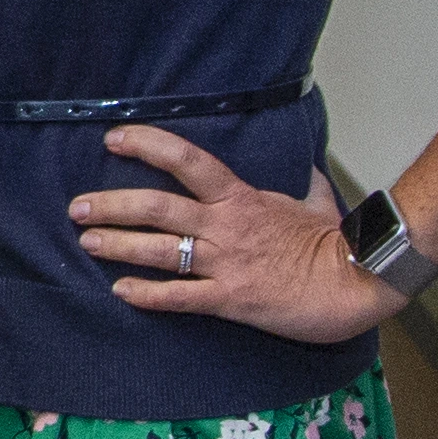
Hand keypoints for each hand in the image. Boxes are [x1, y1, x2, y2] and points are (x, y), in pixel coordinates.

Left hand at [69, 125, 408, 345]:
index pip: (186, 160)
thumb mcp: (317, 201)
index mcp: (241, 197)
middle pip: (156, 207)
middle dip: (111, 205)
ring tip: (86, 241)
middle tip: (78, 207)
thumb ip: (303, 183)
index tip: (114, 139)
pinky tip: (120, 291)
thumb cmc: (336, 242)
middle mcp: (225, 226)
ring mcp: (225, 263)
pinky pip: (179, 297)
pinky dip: (146, 294)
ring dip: (117, 244)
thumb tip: (307, 168)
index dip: (146, 146)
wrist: (359, 282)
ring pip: (159, 249)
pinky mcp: (231, 299)